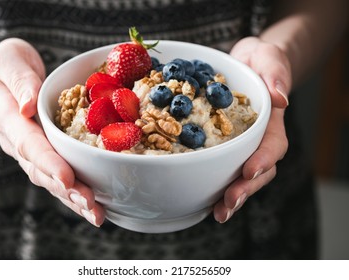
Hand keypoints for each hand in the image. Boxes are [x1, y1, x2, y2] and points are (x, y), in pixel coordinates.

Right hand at [0, 38, 104, 226]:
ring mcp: (30, 151)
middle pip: (41, 170)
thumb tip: (28, 105)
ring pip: (50, 180)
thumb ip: (18, 79)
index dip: (48, 162)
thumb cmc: (5, 65)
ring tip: (96, 214)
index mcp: (8, 118)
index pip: (29, 143)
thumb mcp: (8, 59)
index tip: (67, 178)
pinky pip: (57, 176)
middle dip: (67, 189)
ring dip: (73, 198)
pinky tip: (93, 206)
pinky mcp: (43, 154)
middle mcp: (18, 141)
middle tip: (91, 205)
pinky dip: (74, 193)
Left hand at [213, 37, 289, 222]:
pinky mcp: (225, 147)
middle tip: (228, 204)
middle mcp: (258, 140)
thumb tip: (280, 97)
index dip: (263, 160)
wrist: (244, 64)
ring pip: (241, 177)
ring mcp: (242, 147)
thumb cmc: (259, 61)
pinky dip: (215, 186)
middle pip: (258, 171)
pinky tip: (204, 200)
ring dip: (231, 197)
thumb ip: (276, 73)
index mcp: (271, 122)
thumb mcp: (268, 57)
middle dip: (245, 189)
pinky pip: (223, 169)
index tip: (250, 171)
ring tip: (218, 213)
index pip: (273, 146)